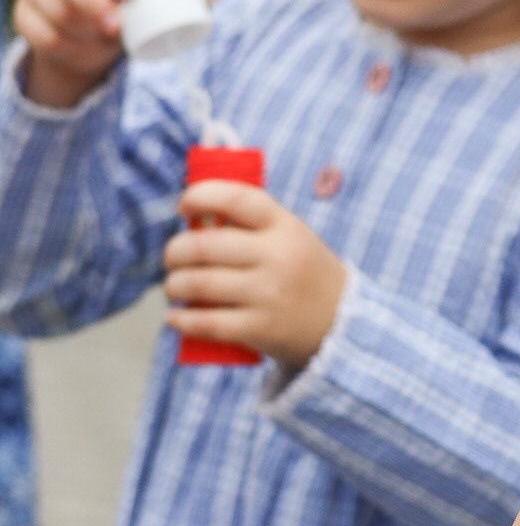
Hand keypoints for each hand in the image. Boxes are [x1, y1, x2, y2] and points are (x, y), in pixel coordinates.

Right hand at [14, 0, 150, 109]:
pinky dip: (65, 47)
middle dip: (92, 2)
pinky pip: (43, 34)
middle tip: (115, 28)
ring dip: (82, 31)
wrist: (90, 34)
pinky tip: (78, 46)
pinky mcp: (24, 12)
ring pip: (56, 9)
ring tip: (102, 37)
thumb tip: (205, 2)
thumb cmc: (124, 6)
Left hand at [163, 176, 347, 372]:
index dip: (199, 196)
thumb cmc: (302, 270)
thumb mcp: (290, 234)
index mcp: (285, 226)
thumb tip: (194, 207)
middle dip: (174, 252)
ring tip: (173, 287)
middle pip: (204, 246)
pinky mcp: (261, 329)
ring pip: (199, 284)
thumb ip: (251, 221)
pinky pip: (208, 322)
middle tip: (171, 258)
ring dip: (173, 285)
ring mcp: (269, 294)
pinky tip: (175, 317)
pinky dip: (182, 320)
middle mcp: (278, 257)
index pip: (235, 198)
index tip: (183, 207)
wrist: (343, 320)